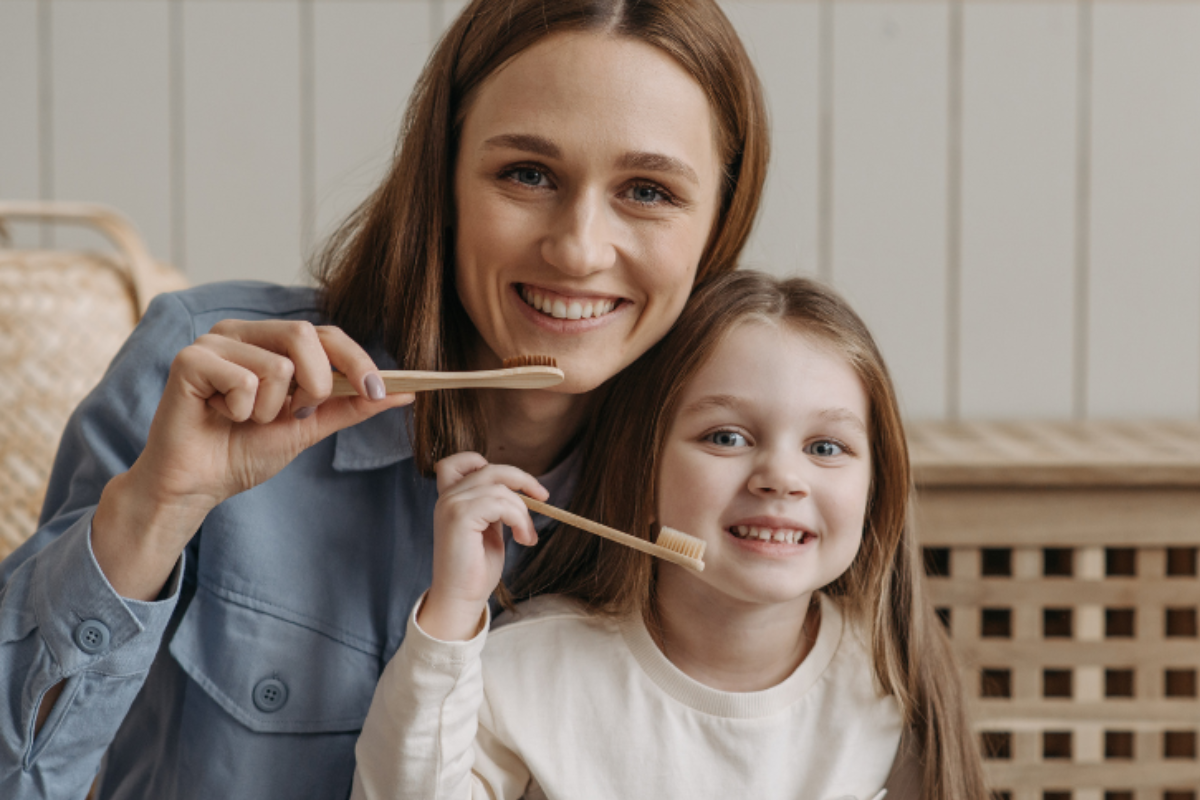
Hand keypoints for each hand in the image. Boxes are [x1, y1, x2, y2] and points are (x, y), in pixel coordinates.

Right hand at [92, 319, 413, 599]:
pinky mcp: (190, 359)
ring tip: (245, 419)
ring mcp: (214, 341)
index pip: (326, 333)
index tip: (378, 391)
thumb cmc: (245, 451)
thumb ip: (351, 405)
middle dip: (316, 385)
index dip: (356, 359)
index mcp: (271, 340)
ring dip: (270, 409)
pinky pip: (242, 380)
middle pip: (304, 335)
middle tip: (295, 414)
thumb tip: (404, 393)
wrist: (198, 485)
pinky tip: (220, 416)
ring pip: (276, 365)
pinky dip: (240, 411)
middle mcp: (242, 331)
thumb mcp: (310, 427)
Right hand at [418, 452, 548, 640]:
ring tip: (527, 536)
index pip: (457, 461)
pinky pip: (502, 503)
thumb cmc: (475, 569)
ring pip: (501, 488)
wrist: (461, 599)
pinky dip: (520, 519)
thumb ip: (494, 506)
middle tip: (544, 498)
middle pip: (491, 469)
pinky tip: (522, 539)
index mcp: (450, 499)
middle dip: (523, 480)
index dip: (485, 462)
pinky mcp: (460, 516)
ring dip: (523, 512)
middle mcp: (447, 498)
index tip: (514, 484)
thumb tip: (520, 491)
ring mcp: (451, 505)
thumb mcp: (488, 529)